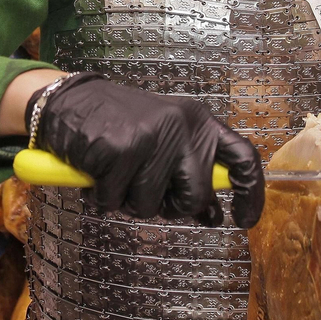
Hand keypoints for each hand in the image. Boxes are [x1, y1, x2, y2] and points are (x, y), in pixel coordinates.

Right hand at [28, 73, 264, 227]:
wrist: (70, 99)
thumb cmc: (119, 123)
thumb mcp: (165, 139)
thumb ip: (189, 171)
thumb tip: (212, 214)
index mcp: (198, 121)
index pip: (242, 157)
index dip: (250, 193)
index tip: (245, 219)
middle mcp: (180, 126)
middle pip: (194, 198)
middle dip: (169, 207)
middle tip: (145, 191)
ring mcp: (150, 138)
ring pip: (150, 206)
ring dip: (127, 201)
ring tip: (115, 173)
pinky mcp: (118, 150)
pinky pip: (114, 201)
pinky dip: (100, 196)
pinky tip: (95, 173)